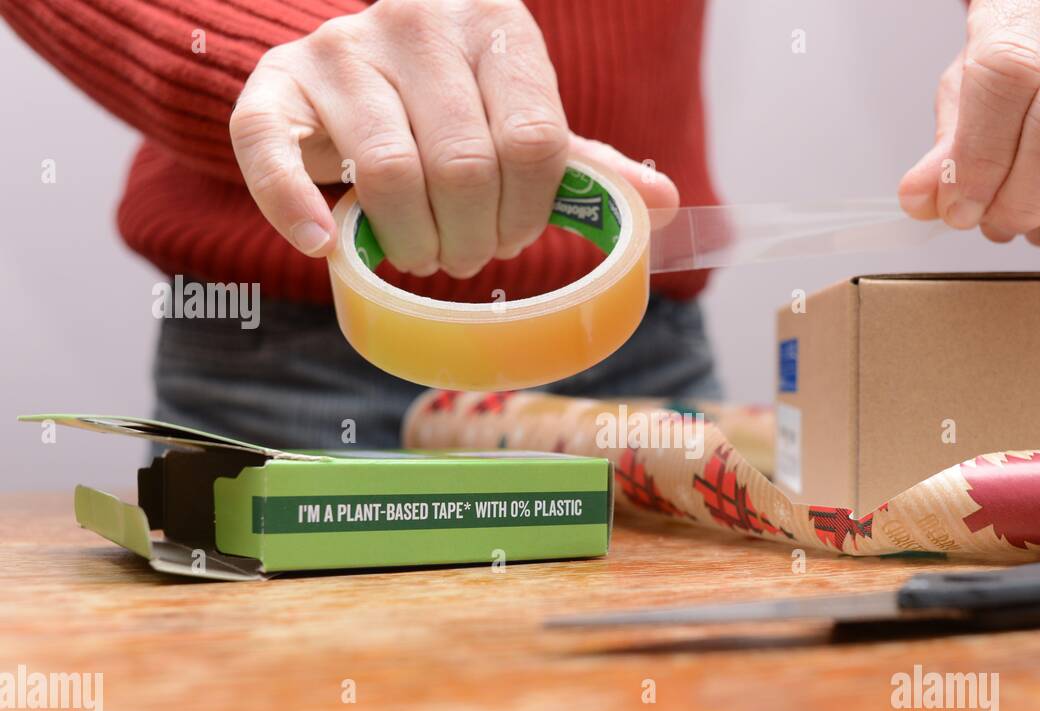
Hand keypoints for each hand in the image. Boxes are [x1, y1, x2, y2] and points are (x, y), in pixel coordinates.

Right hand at [230, 0, 676, 275]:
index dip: (529, 213)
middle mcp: (416, 23)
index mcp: (496, 24)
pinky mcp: (276, 85)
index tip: (513, 235)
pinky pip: (273, 153)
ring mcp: (340, 50)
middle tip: (465, 256)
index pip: (536, 141)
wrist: (357, 72)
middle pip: (465, 167)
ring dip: (411, 244)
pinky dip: (297, 211)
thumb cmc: (454, 108)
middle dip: (472, 239)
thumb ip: (583, 166)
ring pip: (389, 175)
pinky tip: (324, 245)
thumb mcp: (522, 123)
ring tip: (420, 254)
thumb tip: (664, 206)